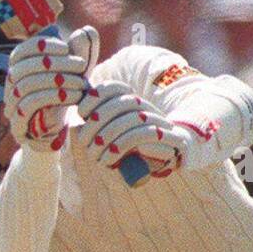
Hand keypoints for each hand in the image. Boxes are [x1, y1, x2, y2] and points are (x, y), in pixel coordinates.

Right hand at [3, 25, 99, 152]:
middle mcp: (9, 86)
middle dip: (56, 63)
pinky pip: (29, 105)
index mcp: (18, 70)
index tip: (67, 48)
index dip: (43, 46)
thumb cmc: (63, 97)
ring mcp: (11, 105)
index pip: (22, 50)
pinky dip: (54, 97)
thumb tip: (86, 31)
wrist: (53, 134)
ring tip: (81, 82)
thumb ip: (80, 52)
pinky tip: (73, 96)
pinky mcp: (17, 124)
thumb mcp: (74, 73)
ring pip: (27, 85)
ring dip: (57, 81)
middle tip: (81, 65)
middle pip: (25, 67)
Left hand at [72, 81, 187, 177]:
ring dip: (108, 136)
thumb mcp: (111, 137)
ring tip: (94, 153)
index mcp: (134, 102)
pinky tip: (109, 158)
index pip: (115, 87)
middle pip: (122, 103)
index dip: (96, 96)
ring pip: (132, 119)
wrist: (167, 163)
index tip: (81, 113)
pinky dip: (122, 146)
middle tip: (83, 140)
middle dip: (98, 121)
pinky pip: (145, 135)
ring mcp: (162, 122)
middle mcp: (148, 109)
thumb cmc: (131, 152)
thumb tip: (79, 119)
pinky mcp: (172, 138)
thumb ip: (98, 126)